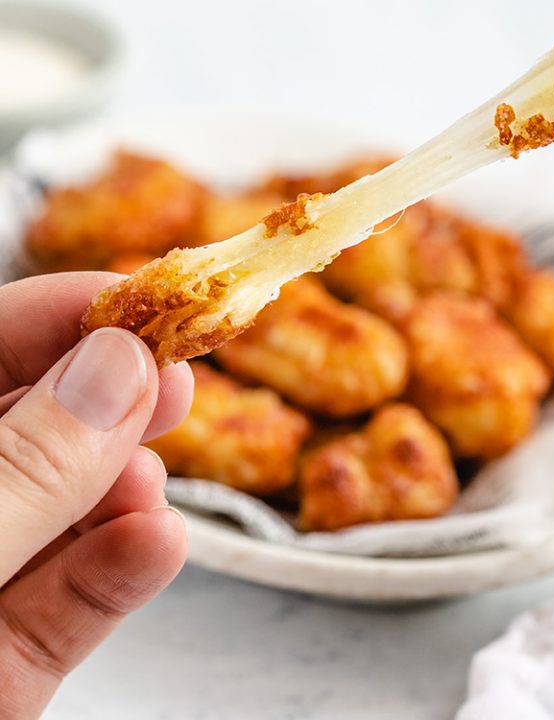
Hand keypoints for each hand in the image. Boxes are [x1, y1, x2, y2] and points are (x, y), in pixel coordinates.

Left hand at [0, 273, 192, 719]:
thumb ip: (15, 472)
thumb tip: (112, 370)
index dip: (52, 317)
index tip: (139, 302)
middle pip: (19, 430)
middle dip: (102, 399)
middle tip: (175, 375)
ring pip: (47, 523)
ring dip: (115, 492)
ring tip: (157, 477)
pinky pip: (59, 612)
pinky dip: (115, 577)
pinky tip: (156, 544)